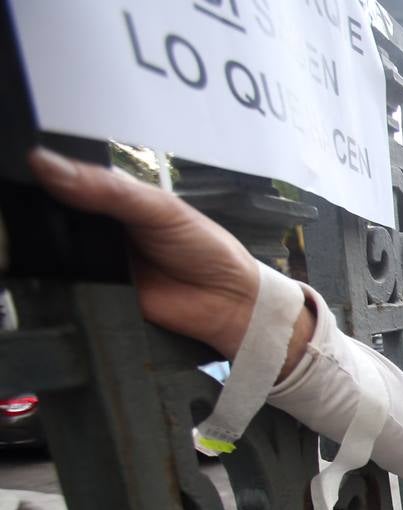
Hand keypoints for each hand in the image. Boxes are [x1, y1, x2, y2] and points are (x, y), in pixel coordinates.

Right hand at [26, 148, 313, 370]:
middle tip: (32, 208)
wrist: (228, 304)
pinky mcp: (93, 298)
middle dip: (40, 213)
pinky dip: (58, 282)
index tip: (25, 168)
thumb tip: (46, 163)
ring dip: (44, 246)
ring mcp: (93, 265)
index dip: (44, 176)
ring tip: (42, 237)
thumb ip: (108, 189)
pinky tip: (55, 272)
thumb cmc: (205, 249)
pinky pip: (64, 289)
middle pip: (51, 217)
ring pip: (51, 252)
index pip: (63, 181)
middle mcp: (98, 231)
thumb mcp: (158, 207)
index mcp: (111, 199)